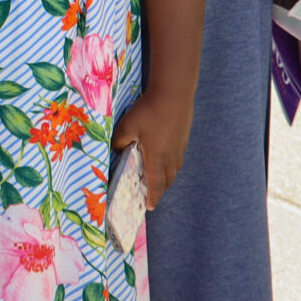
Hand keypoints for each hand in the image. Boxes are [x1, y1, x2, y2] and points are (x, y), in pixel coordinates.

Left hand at [109, 86, 194, 208]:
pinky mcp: (184, 138)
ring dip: (166, 177)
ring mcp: (180, 148)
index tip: (149, 207)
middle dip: (159, 190)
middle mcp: (171, 157)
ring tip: (157, 178)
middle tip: (150, 194)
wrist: (174, 93)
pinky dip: (170, 164)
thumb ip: (119, 141)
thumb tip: (116, 150)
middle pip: (167, 181)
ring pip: (174, 170)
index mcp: (157, 158)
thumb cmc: (149, 110)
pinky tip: (164, 156)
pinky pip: (177, 158)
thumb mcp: (127, 126)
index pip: (155, 185)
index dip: (152, 198)